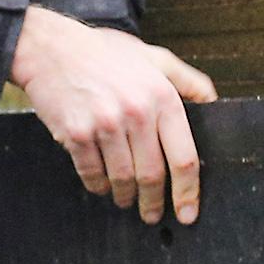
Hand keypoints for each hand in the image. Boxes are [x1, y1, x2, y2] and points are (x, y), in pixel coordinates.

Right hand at [11, 7, 217, 224]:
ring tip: (125, 200)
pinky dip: (99, 186)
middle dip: (154, 202)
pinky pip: (92, 174)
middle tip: (152, 214)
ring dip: (125, 197)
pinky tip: (102, 185)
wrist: (51, 49)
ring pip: (123, 179)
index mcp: (162, 97)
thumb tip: (212, 102)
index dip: (188, 192)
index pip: (184, 157)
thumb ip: (186, 79)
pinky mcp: (77, 134)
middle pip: (153, 175)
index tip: (188, 212)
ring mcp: (105, 124)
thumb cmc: (103, 53)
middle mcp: (137, 112)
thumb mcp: (153, 57)